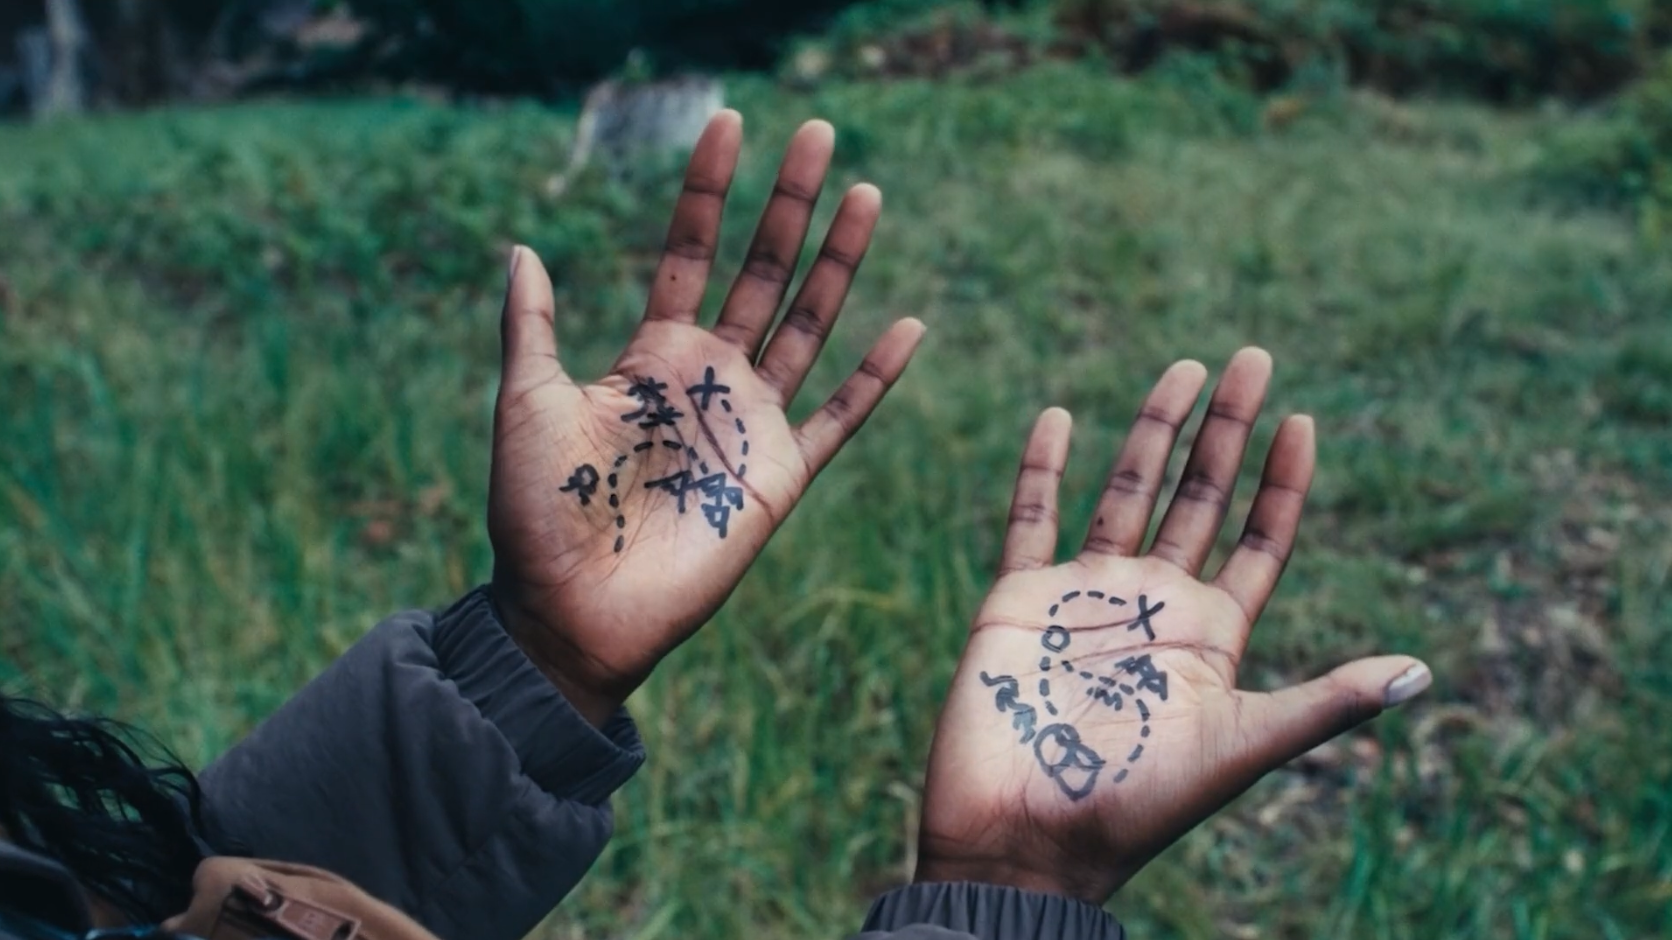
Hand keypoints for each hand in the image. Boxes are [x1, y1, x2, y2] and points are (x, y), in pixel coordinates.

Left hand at [488, 112, 924, 724]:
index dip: (710, 189)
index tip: (731, 121)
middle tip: (821, 133)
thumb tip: (522, 248)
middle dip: (790, 203)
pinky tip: (909, 325)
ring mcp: (751, 422)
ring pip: (808, 323)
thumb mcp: (527, 405)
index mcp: (652, 354)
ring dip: (839, 262)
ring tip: (867, 195)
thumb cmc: (538, 515)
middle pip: (762, 270)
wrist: (571, 611)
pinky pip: (840, 416)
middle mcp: (710, 377)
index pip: (691, 250)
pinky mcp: (780, 475)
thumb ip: (533, 328)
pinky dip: (876, 375)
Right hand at [914, 348, 1430, 902]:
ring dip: (1152, 431)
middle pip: (1199, 498)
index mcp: (1210, 635)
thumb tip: (1422, 672)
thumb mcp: (1239, 749)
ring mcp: (1084, 597)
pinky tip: (1057, 416)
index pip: (1259, 541)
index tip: (1303, 422)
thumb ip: (1321, 703)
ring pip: (1125, 494)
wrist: (1022, 840)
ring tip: (1183, 367)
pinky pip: (1031, 519)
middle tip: (1253, 356)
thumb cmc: (1133, 806)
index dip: (1284, 484)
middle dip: (1227, 430)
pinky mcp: (1018, 599)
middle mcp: (1152, 605)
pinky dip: (1041, 468)